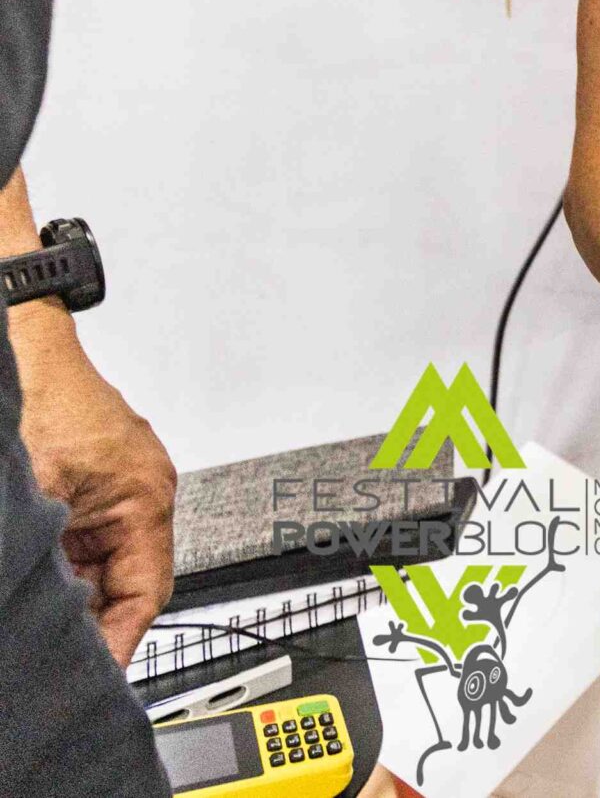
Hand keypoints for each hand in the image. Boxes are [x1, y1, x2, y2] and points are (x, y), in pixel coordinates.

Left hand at [16, 341, 175, 664]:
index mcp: (146, 499)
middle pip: (126, 582)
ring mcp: (120, 490)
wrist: (30, 350)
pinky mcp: (97, 484)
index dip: (123, 637)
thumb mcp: (38, 491)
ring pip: (102, 564)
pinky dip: (61, 565)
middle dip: (93, 619)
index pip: (148, 590)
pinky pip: (86, 542)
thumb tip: (36, 601)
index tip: (100, 670)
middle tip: (58, 652)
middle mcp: (144, 496)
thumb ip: (43, 552)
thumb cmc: (46, 399)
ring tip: (37, 614)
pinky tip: (34, 578)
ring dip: (72, 590)